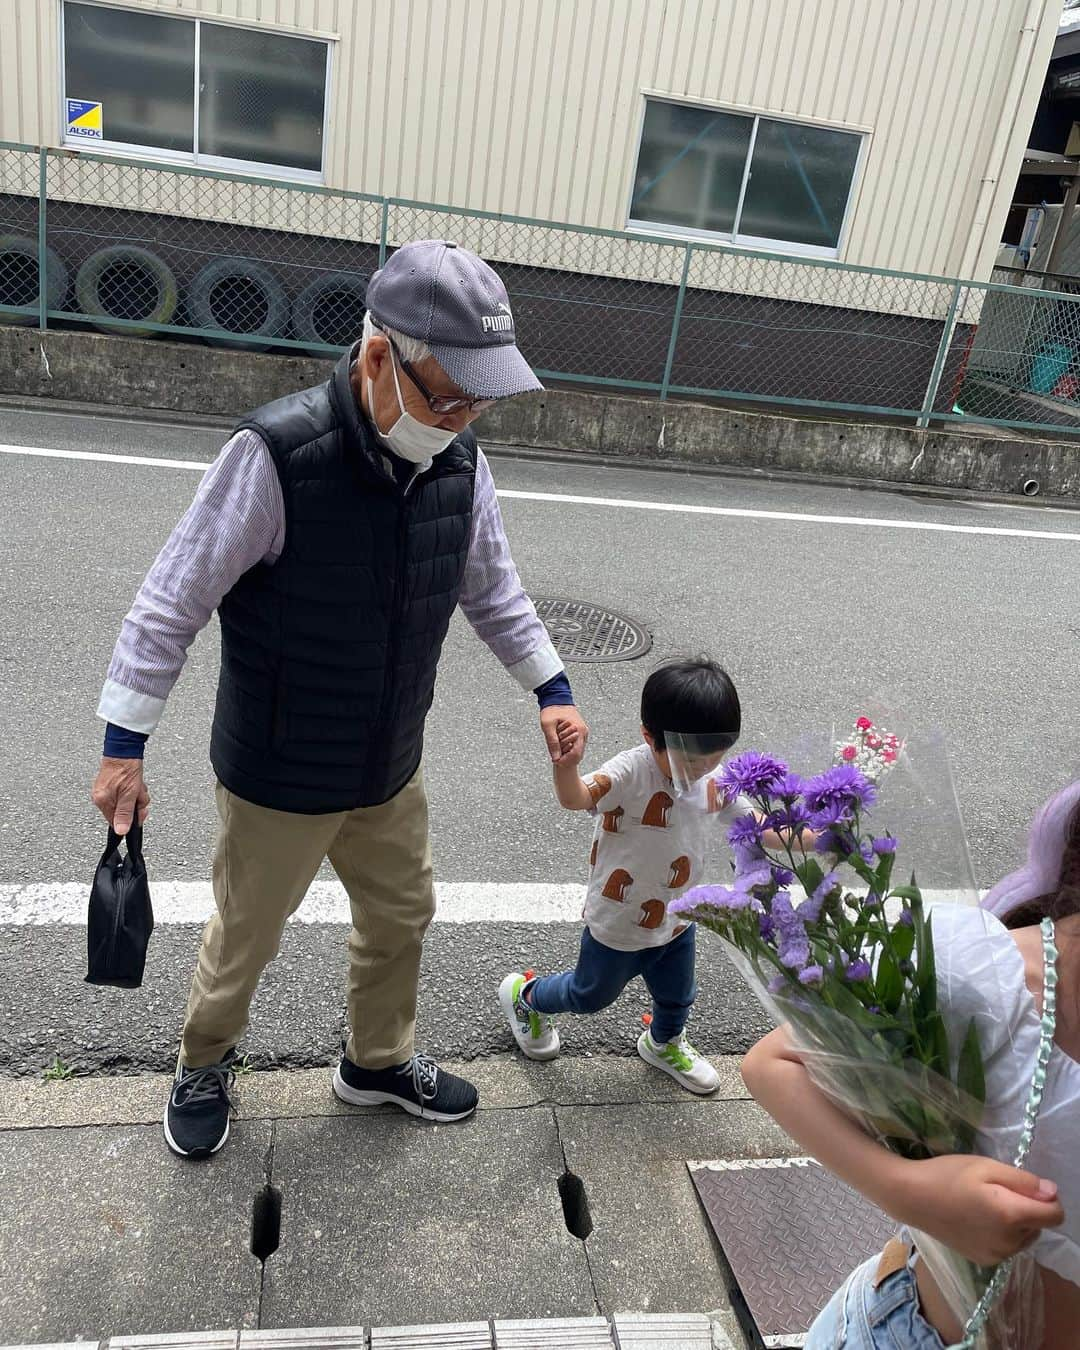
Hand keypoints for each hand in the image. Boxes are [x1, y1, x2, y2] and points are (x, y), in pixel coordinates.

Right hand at [91, 757, 150, 834]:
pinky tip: (136, 781)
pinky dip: (133, 789)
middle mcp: (100, 797)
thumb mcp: (130, 794)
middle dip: (136, 804)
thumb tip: (121, 831)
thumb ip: (125, 814)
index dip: (130, 819)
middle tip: (140, 794)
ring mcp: (105, 790)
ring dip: (136, 795)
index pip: (116, 821)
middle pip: (122, 811)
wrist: (124, 748)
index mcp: (102, 801)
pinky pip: (124, 792)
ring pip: (126, 801)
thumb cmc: (127, 768)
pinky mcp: (111, 784)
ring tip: (138, 785)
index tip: (139, 811)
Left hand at [541, 704, 587, 764]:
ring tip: (557, 750)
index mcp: (579, 731)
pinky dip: (569, 747)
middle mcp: (583, 732)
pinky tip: (560, 745)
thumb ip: (552, 742)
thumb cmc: (552, 709)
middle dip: (567, 758)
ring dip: (568, 753)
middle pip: (579, 754)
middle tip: (555, 757)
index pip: (576, 754)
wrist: (556, 697)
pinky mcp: (579, 730)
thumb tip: (555, 757)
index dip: (566, 760)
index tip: (556, 761)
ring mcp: (582, 731)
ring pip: (578, 749)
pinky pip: (576, 744)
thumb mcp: (548, 726)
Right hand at [900, 1155, 1063, 1265]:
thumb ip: (1023, 1181)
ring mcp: (997, 1255)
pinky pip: (1008, 1247)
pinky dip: (1002, 1234)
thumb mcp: (986, 1166)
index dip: (1046, 1197)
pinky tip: (978, 1220)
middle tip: (995, 1191)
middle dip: (1026, 1208)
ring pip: (1024, 1237)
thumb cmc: (947, 1175)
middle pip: (1038, 1225)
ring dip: (1016, 1223)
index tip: (1024, 1185)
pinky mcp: (985, 1261)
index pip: (1055, 1214)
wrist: (912, 1198)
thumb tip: (1052, 1193)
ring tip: (985, 1205)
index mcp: (1011, 1216)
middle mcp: (1009, 1242)